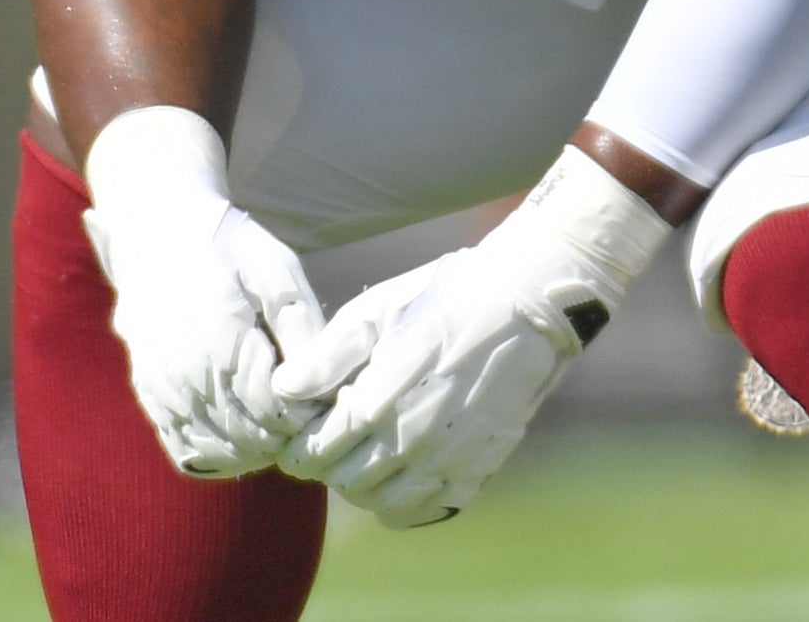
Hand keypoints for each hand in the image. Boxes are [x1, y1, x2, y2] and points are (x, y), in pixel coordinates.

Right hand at [81, 108, 326, 477]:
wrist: (156, 232)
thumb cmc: (228, 247)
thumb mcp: (275, 266)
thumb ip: (300, 322)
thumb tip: (320, 380)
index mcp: (220, 331)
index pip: (270, 407)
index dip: (303, 415)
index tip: (320, 402)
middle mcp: (184, 366)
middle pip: (247, 435)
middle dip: (285, 435)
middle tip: (307, 417)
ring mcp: (161, 385)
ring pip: (218, 449)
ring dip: (256, 449)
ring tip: (280, 425)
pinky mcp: (149, 395)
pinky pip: (185, 448)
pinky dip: (219, 455)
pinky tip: (243, 436)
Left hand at [274, 147, 666, 526]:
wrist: (525, 306)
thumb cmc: (443, 298)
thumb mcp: (375, 311)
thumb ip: (326, 358)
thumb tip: (284, 391)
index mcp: (378, 402)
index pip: (316, 452)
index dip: (297, 447)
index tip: (297, 432)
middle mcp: (412, 444)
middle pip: (343, 482)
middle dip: (325, 464)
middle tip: (325, 439)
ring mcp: (448, 464)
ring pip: (381, 504)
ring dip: (360, 485)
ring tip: (360, 453)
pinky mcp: (477, 472)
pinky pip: (425, 511)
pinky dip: (401, 503)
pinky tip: (397, 473)